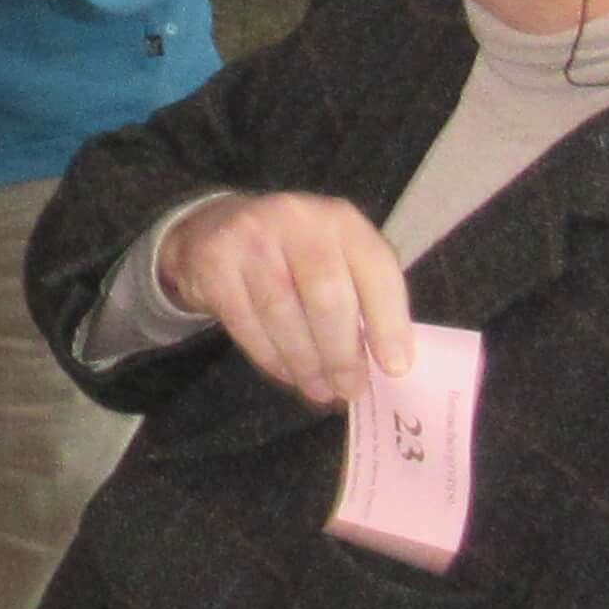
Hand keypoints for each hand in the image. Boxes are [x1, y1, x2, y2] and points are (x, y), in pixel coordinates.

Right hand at [162, 190, 413, 410]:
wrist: (217, 227)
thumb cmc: (295, 253)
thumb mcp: (338, 257)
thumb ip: (364, 297)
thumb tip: (388, 364)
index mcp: (340, 219)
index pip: (375, 270)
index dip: (388, 322)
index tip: (395, 368)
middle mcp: (297, 218)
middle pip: (327, 297)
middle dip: (342, 353)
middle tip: (351, 389)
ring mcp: (250, 237)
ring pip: (284, 314)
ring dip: (306, 363)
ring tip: (320, 390)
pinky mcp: (214, 262)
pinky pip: (246, 322)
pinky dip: (270, 357)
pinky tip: (287, 374)